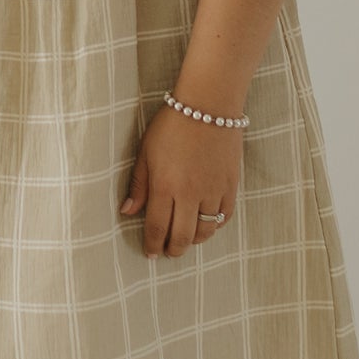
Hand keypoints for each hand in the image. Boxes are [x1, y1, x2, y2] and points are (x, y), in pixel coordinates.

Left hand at [120, 102, 241, 259]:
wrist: (208, 105)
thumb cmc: (172, 124)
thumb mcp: (146, 152)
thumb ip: (139, 185)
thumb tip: (128, 211)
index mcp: (165, 186)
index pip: (157, 227)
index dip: (153, 244)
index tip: (151, 253)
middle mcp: (190, 193)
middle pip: (183, 236)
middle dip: (174, 249)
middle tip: (168, 252)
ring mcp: (213, 190)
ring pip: (205, 230)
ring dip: (194, 240)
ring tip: (186, 238)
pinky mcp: (231, 185)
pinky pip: (224, 216)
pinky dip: (214, 225)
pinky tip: (206, 223)